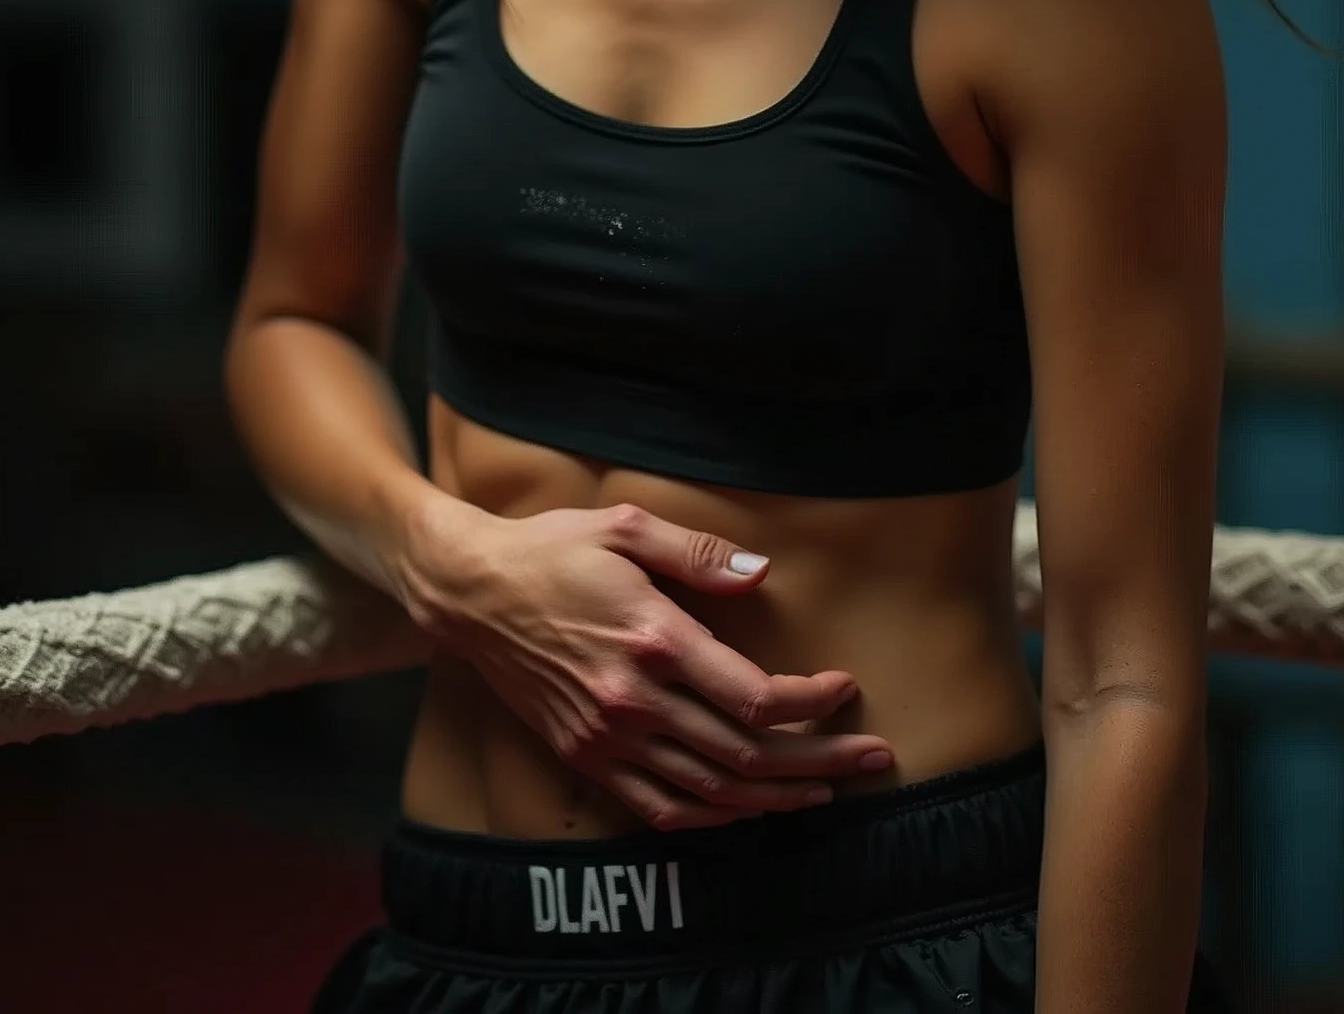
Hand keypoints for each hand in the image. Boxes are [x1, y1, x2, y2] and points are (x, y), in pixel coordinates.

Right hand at [400, 494, 894, 829]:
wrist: (470, 593)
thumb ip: (698, 554)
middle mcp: (634, 699)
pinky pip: (661, 807)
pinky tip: (750, 811)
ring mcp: (609, 737)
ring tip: (829, 792)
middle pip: (747, 752)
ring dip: (778, 798)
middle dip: (820, 760)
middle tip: (873, 758)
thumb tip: (762, 573)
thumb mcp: (625, 526)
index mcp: (652, 638)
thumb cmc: (551, 549)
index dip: (811, 703)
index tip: (845, 687)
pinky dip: (715, 817)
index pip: (753, 696)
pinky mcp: (587, 756)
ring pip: (712, 790)